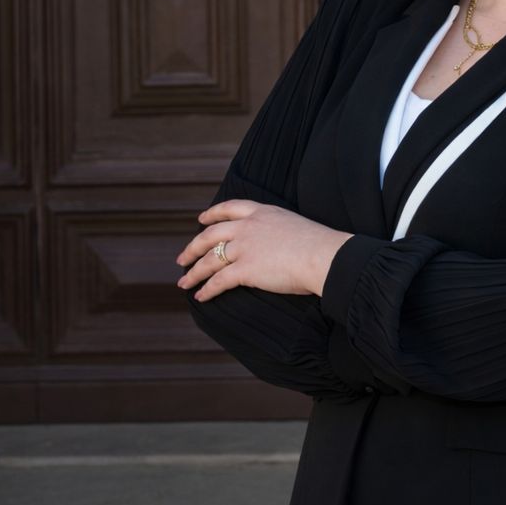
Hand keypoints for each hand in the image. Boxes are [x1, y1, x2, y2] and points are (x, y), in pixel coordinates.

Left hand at [176, 199, 353, 301]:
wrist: (323, 255)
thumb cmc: (319, 245)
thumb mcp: (294, 226)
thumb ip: (278, 231)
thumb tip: (277, 244)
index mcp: (262, 212)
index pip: (230, 208)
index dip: (212, 213)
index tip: (201, 219)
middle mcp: (248, 227)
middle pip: (210, 234)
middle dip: (193, 247)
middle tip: (182, 258)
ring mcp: (244, 247)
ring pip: (209, 259)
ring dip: (194, 272)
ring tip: (184, 282)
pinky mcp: (244, 269)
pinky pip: (218, 280)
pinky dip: (207, 289)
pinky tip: (200, 296)